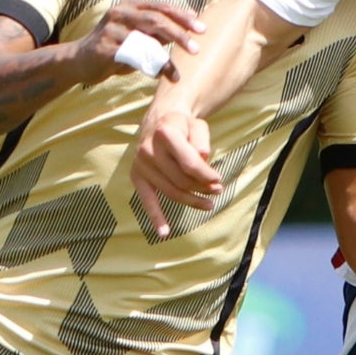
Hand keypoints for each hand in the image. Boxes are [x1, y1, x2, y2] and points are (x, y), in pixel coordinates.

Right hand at [72, 1, 204, 82]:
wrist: (78, 61)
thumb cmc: (114, 47)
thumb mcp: (138, 37)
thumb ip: (158, 33)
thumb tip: (189, 32)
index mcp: (130, 5)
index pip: (162, 7)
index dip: (183, 17)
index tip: (201, 28)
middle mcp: (120, 12)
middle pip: (156, 20)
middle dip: (179, 34)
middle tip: (196, 48)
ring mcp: (110, 29)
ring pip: (145, 41)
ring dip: (164, 58)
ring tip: (176, 72)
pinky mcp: (104, 48)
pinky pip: (132, 58)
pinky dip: (147, 67)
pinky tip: (157, 76)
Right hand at [131, 106, 219, 236]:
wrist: (159, 121)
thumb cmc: (183, 126)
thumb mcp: (197, 125)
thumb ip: (202, 140)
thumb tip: (203, 159)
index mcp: (165, 133)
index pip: (189, 163)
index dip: (206, 175)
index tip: (218, 180)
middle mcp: (148, 149)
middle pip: (181, 180)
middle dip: (202, 188)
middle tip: (217, 190)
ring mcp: (141, 164)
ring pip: (170, 191)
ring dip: (191, 201)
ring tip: (209, 204)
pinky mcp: (137, 176)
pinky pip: (146, 201)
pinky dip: (155, 217)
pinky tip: (164, 233)